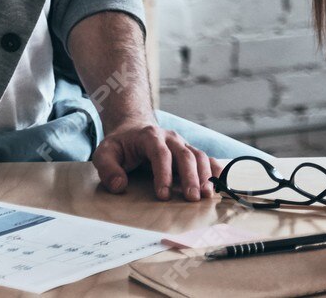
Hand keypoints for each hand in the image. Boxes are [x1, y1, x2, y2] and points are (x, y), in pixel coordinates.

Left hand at [91, 120, 215, 202]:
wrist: (133, 127)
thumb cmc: (119, 144)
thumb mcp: (104, 153)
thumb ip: (107, 168)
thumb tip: (120, 186)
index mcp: (150, 136)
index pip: (160, 154)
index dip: (163, 174)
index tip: (162, 195)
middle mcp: (170, 138)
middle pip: (185, 154)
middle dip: (190, 177)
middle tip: (192, 198)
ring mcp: (182, 144)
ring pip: (199, 155)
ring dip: (205, 175)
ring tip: (207, 195)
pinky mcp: (189, 151)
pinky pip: (206, 158)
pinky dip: (215, 169)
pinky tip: (221, 182)